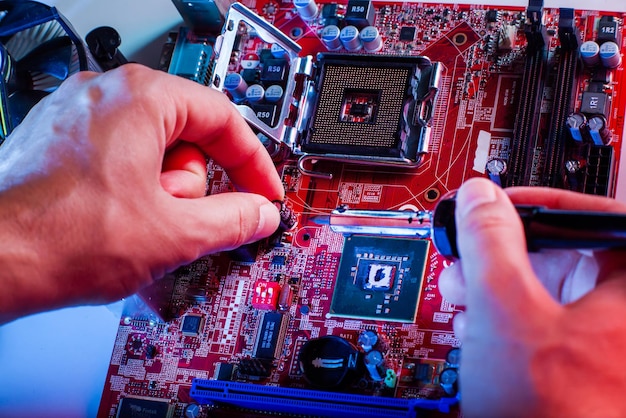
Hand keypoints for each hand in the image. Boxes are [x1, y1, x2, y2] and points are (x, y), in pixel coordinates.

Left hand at [0, 64, 283, 322]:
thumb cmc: (60, 239)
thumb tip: (259, 214)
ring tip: (135, 226)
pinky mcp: (61, 143)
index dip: (253, 162)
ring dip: (160, 195)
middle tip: (176, 220)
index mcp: (139, 97)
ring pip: (154, 152)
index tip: (262, 191)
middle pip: (187, 137)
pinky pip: (121, 161)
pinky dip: (133, 192)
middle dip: (190, 187)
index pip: (224, 119)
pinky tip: (116, 225)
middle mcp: (104, 94)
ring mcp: (77, 117)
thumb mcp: (174, 234)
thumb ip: (233, 220)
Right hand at [438, 178, 625, 416]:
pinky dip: (513, 320)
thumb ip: (490, 242)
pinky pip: (553, 328)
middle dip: (505, 252)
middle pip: (571, 253)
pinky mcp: (594, 371)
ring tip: (463, 295)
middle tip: (468, 253)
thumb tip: (480, 200)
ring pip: (557, 292)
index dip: (535, 204)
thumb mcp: (507, 312)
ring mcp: (615, 347)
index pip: (597, 215)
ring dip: (501, 287)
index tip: (494, 205)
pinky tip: (480, 329)